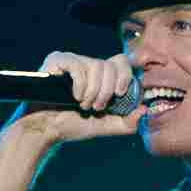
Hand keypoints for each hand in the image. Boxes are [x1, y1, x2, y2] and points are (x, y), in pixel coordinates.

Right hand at [1, 51, 146, 168]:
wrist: (45, 130)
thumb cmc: (71, 125)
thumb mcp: (105, 126)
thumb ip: (127, 122)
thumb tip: (145, 109)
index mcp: (101, 76)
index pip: (122, 62)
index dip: (125, 76)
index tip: (119, 94)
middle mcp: (88, 64)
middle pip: (110, 65)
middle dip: (107, 91)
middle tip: (96, 107)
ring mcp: (72, 60)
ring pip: (96, 66)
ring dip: (92, 92)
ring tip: (82, 105)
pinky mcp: (57, 60)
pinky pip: (77, 66)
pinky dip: (80, 85)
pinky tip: (73, 96)